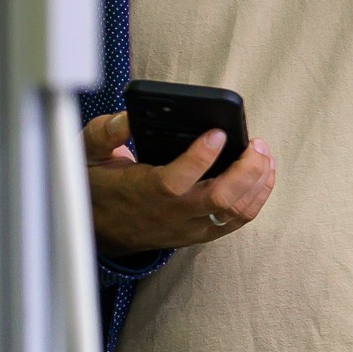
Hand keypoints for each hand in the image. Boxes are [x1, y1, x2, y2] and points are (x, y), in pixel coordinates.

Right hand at [83, 111, 276, 257]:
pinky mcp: (201, 234)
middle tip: (257, 144)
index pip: (176, 180)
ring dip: (258, 183)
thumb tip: (129, 117)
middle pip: (219, 199)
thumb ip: (105, 133)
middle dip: (247, 170)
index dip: (201, 156)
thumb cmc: (97, 186)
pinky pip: (238, 221)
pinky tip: (263, 175)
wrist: (98, 231)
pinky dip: (257, 198)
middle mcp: (170, 214)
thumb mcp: (88, 154)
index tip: (217, 132)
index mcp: (142, 192)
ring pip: (235, 211)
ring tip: (264, 155)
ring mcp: (188, 227)